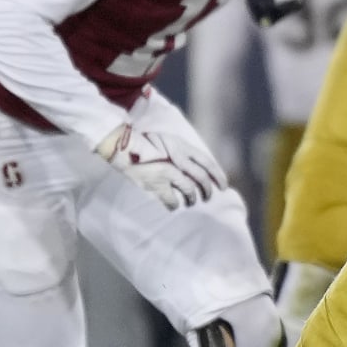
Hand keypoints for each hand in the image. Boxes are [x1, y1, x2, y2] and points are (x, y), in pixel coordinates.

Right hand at [96, 123, 226, 210]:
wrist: (123, 148)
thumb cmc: (146, 146)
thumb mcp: (168, 142)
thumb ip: (183, 153)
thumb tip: (197, 168)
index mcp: (182, 146)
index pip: (208, 162)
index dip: (219, 176)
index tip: (223, 186)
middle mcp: (178, 158)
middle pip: (201, 179)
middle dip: (207, 191)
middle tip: (207, 197)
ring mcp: (167, 172)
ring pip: (189, 191)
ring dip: (191, 199)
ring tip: (190, 201)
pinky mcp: (157, 184)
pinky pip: (172, 200)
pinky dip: (174, 204)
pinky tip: (174, 205)